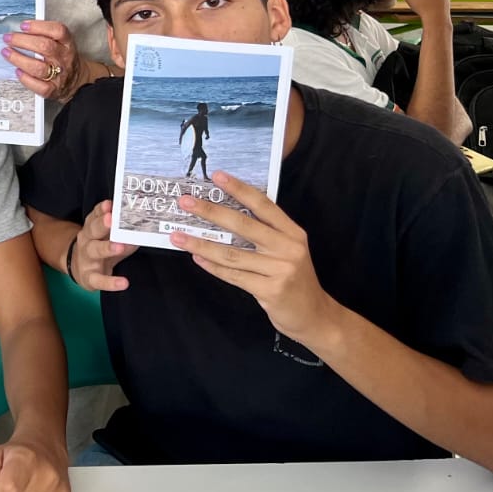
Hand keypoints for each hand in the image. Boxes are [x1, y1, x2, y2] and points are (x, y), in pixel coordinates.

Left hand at [3, 19, 85, 100]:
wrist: (76, 81)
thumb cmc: (63, 59)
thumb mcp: (61, 43)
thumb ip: (45, 34)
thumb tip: (22, 28)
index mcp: (67, 44)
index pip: (58, 31)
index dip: (39, 26)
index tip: (23, 25)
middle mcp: (64, 58)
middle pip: (44, 47)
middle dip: (22, 41)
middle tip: (8, 38)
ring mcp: (59, 75)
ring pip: (38, 67)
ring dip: (18, 58)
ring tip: (6, 52)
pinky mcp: (52, 90)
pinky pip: (37, 85)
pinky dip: (25, 78)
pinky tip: (17, 71)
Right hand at [69, 202, 136, 291]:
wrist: (79, 268)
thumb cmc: (101, 248)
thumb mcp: (110, 237)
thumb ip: (125, 231)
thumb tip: (146, 225)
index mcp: (92, 228)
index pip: (95, 216)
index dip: (101, 210)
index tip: (109, 204)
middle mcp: (87, 240)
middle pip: (92, 230)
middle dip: (102, 224)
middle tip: (111, 219)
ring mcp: (87, 259)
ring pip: (94, 251)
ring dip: (106, 248)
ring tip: (119, 246)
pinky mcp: (89, 277)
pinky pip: (99, 280)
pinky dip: (110, 282)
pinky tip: (123, 283)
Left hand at [170, 172, 337, 342]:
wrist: (314, 315)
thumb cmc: (293, 278)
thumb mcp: (288, 250)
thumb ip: (266, 232)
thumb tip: (225, 213)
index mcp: (293, 233)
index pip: (263, 205)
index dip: (239, 189)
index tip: (216, 176)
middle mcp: (288, 248)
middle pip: (243, 225)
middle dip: (210, 211)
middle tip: (185, 202)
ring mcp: (280, 270)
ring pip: (232, 253)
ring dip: (201, 244)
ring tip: (178, 236)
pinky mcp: (270, 290)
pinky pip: (234, 275)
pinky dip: (212, 266)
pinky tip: (196, 258)